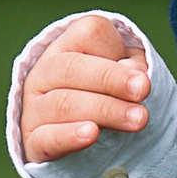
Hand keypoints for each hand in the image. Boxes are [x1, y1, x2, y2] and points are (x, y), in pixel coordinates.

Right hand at [20, 13, 153, 161]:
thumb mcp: (124, 74)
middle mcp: (44, 74)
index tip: (141, 72)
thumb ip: (134, 69)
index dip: (114, 48)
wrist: (79, 144)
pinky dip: (69, 136)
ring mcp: (35, 108)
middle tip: (143, 91)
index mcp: (67, 47)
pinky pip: (46, 138)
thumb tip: (138, 78)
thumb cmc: (108, 97)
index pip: (88, 33)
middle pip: (71, 67)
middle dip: (110, 78)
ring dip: (104, 110)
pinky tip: (91, 134)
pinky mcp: (34, 143)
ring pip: (63, 103)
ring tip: (136, 120)